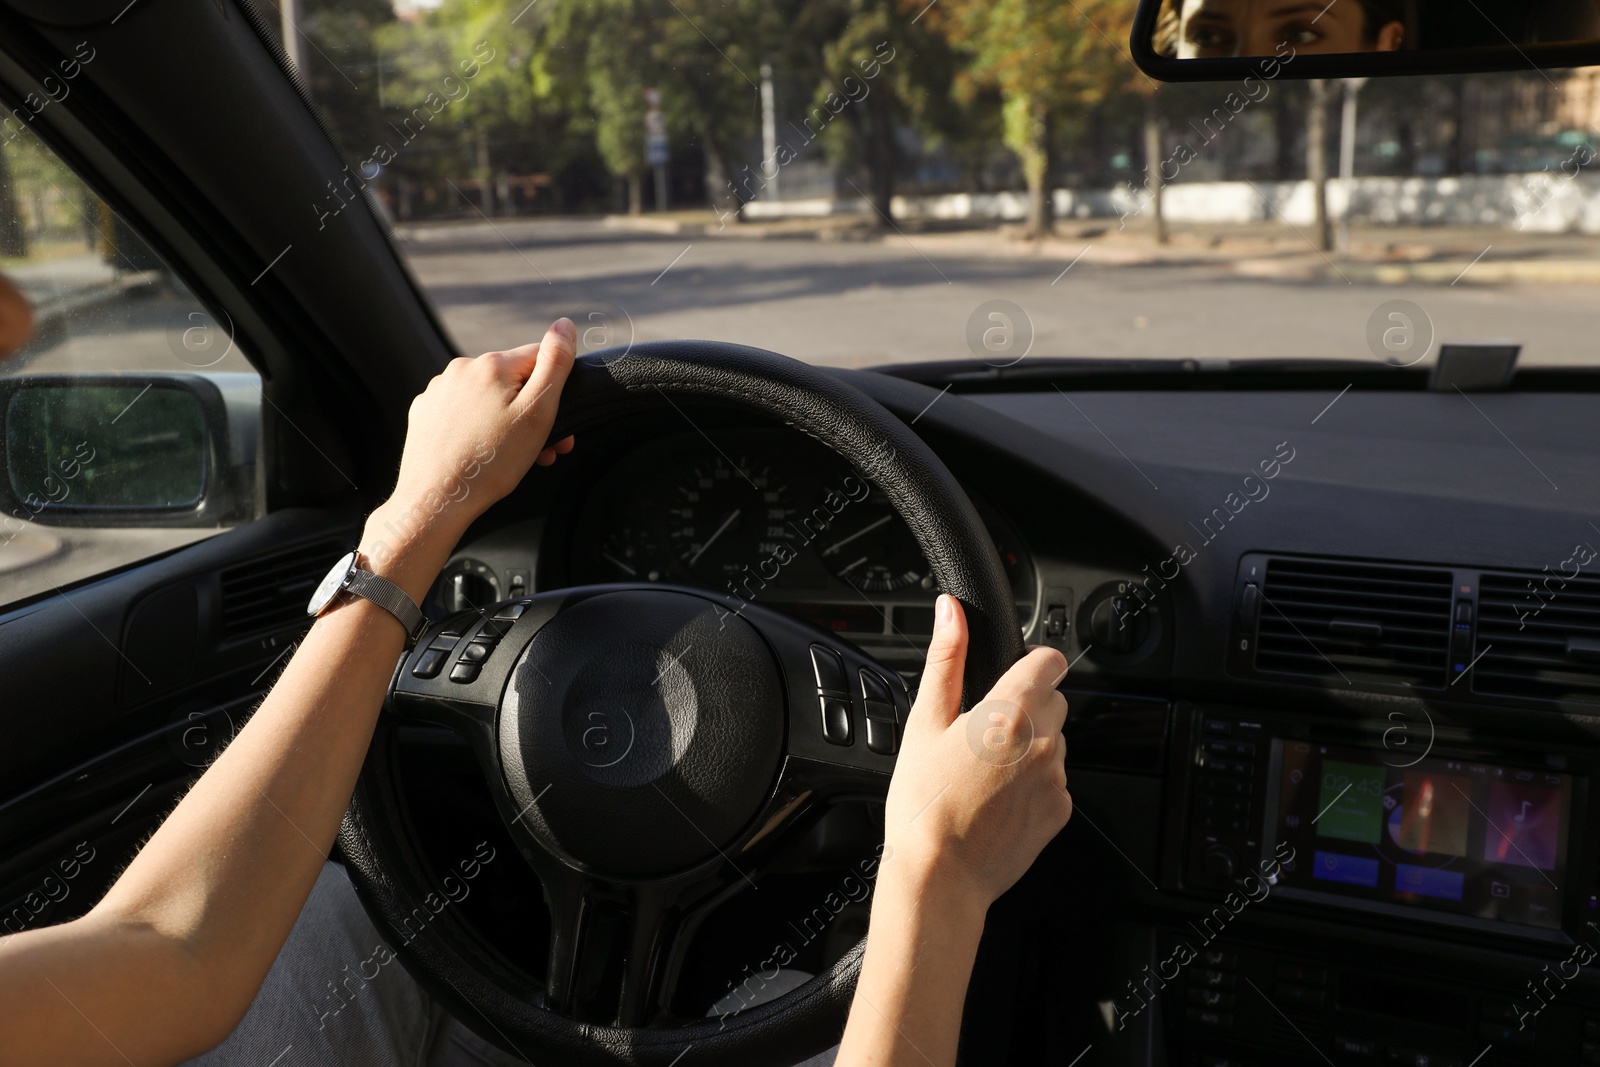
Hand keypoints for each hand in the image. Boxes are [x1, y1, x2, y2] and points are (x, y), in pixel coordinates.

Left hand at [361, 319, 576, 587]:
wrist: (437, 500)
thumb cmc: (491, 463)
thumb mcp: (537, 413)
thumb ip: (555, 364)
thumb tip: (564, 325)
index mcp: (492, 365)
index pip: (540, 359)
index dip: (555, 392)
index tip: (556, 426)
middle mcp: (461, 369)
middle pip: (513, 380)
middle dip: (530, 411)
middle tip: (540, 450)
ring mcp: (439, 390)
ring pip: (486, 397)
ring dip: (504, 420)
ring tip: (508, 456)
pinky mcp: (424, 412)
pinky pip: (461, 411)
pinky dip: (475, 427)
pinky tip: (479, 453)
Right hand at [882, 594, 1072, 909]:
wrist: (941, 876)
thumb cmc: (924, 804)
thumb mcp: (924, 722)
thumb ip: (945, 659)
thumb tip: (950, 612)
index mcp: (1011, 710)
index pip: (1049, 660)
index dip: (1029, 664)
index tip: (1009, 678)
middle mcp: (1045, 741)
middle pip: (1053, 700)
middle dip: (1024, 707)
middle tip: (981, 734)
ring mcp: (1057, 778)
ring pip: (1054, 741)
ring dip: (1030, 746)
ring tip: (983, 772)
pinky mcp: (1061, 810)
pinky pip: (1055, 780)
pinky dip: (1033, 782)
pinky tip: (996, 798)